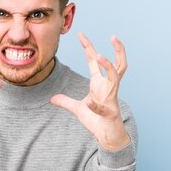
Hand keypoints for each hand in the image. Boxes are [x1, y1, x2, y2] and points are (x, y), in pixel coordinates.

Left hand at [51, 33, 130, 150]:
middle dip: (118, 49)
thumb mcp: (78, 109)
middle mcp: (108, 87)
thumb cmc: (97, 120)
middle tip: (113, 36)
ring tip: (98, 55)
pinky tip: (88, 103)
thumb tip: (52, 98)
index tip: (81, 35)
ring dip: (108, 65)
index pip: (94, 61)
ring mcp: (111, 98)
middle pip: (117, 63)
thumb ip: (66, 102)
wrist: (107, 136)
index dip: (88, 47)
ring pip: (116, 77)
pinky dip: (94, 105)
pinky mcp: (110, 111)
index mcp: (99, 83)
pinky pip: (102, 106)